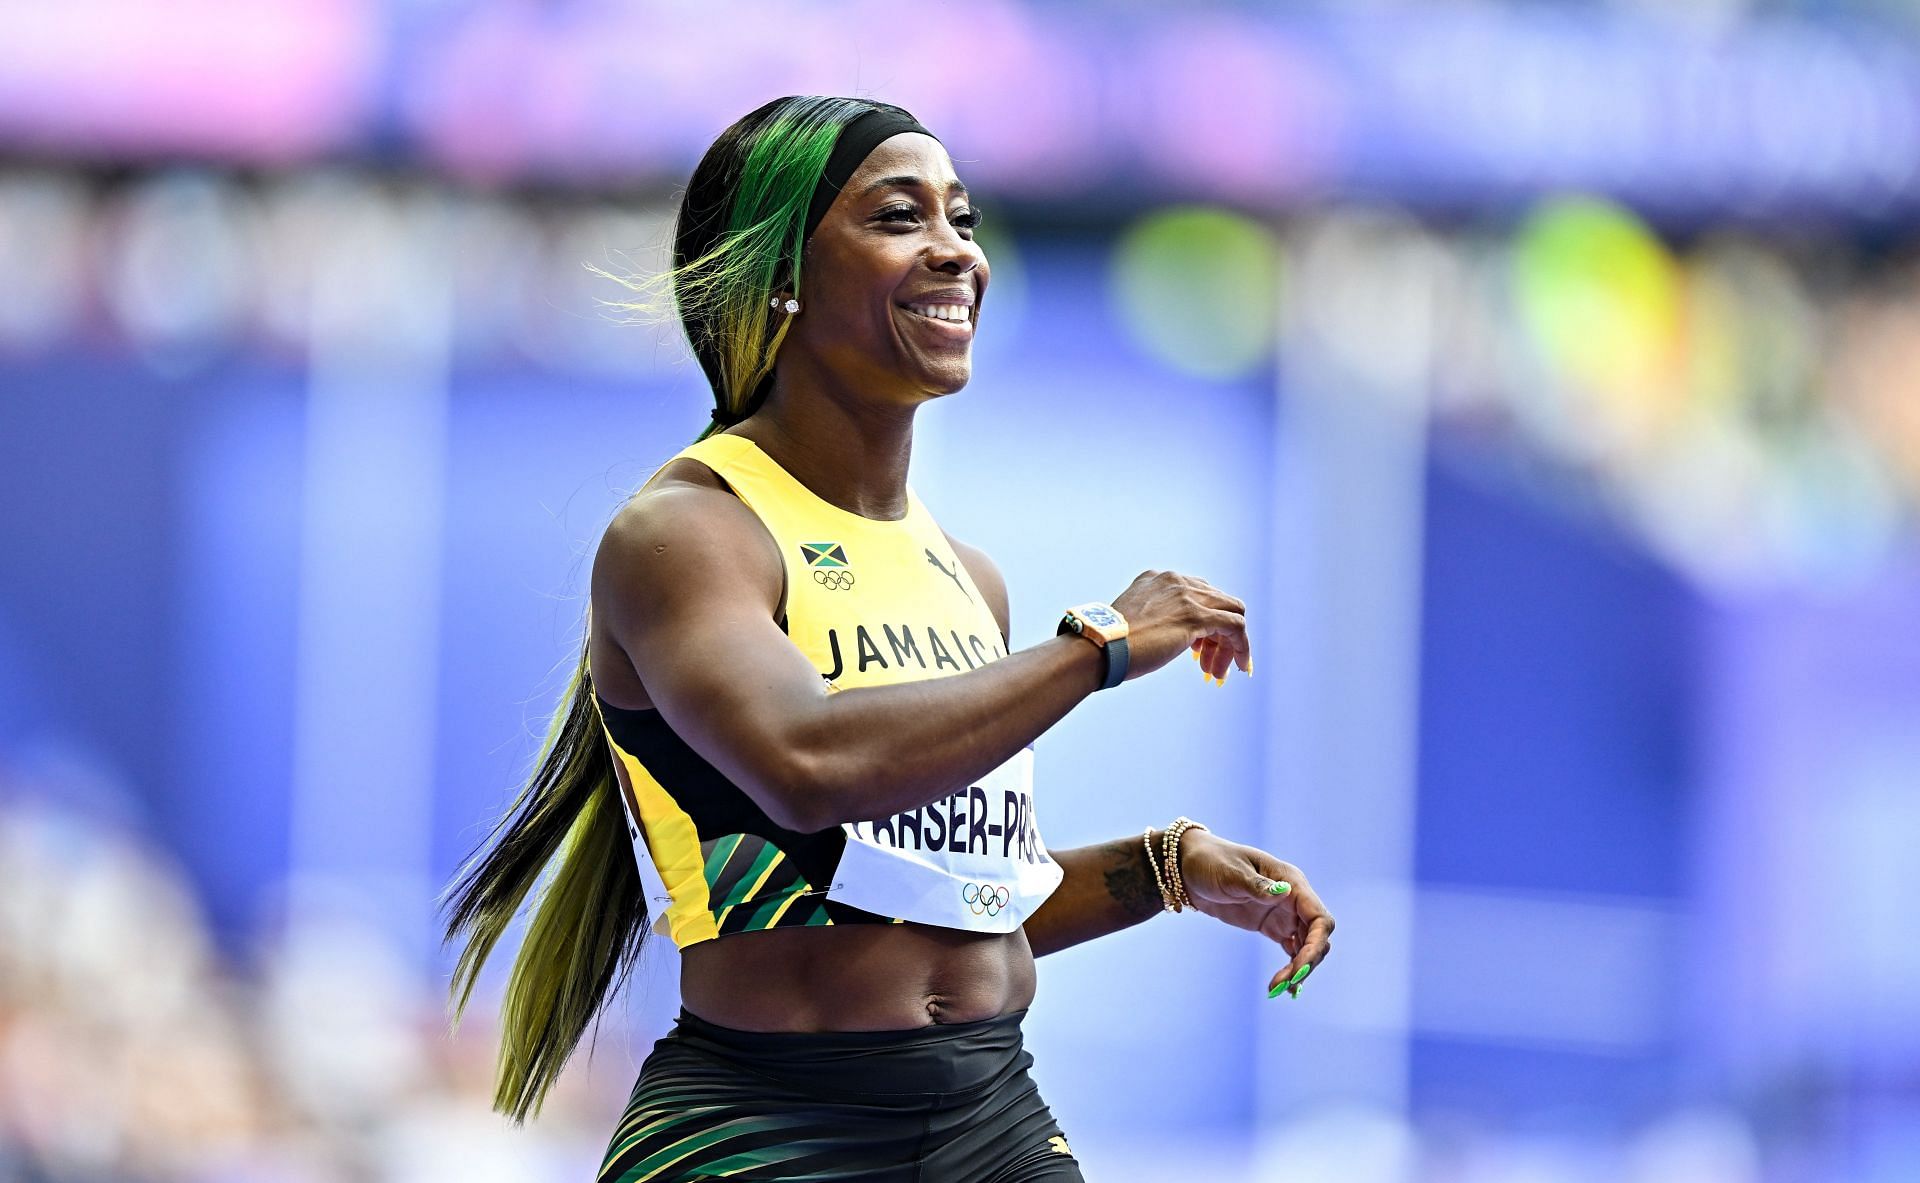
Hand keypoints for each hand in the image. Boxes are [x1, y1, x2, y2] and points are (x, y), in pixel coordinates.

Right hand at [1108, 571, 1248, 682]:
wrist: (1100, 648)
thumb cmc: (1111, 644)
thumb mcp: (1136, 622)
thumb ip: (1157, 619)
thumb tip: (1175, 636)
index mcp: (1159, 579)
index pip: (1200, 593)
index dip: (1205, 622)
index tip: (1199, 648)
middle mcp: (1176, 581)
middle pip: (1218, 603)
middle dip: (1218, 635)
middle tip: (1209, 665)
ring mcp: (1187, 597)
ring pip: (1231, 614)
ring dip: (1229, 645)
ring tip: (1216, 672)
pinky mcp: (1197, 617)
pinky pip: (1235, 627)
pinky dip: (1241, 647)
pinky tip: (1238, 666)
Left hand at [1174, 829, 1334, 998]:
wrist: (1190, 868)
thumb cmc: (1211, 862)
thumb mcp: (1231, 873)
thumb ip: (1256, 886)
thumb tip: (1284, 892)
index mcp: (1292, 882)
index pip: (1319, 918)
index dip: (1316, 945)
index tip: (1299, 967)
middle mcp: (1294, 899)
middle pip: (1317, 937)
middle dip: (1307, 962)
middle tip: (1284, 984)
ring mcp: (1285, 914)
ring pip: (1306, 947)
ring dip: (1299, 969)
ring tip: (1278, 989)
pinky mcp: (1273, 926)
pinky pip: (1292, 950)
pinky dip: (1292, 967)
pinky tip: (1284, 987)